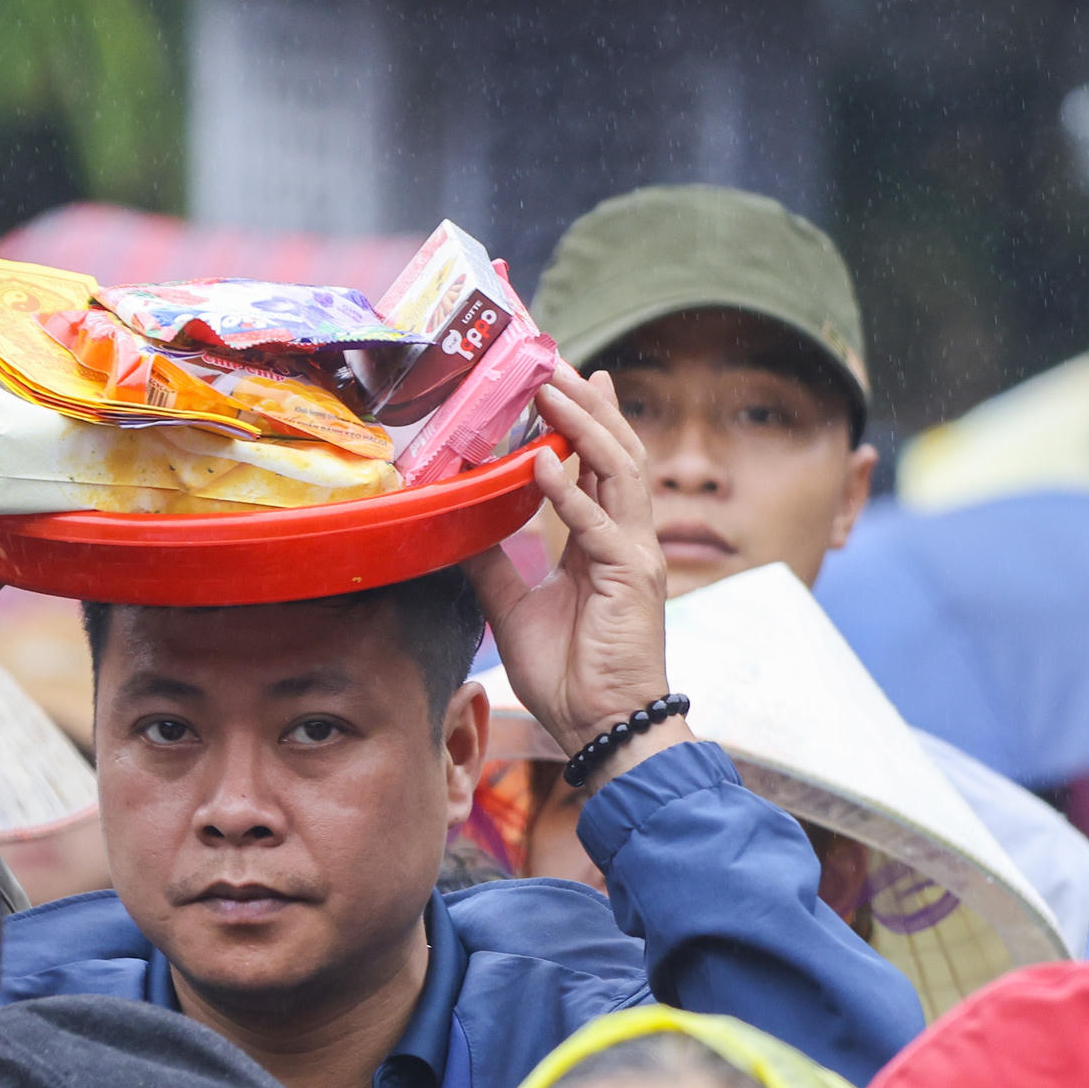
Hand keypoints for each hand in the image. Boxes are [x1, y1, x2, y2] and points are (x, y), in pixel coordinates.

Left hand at [465, 368, 678, 782]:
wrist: (601, 727)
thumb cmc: (569, 674)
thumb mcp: (514, 607)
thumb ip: (492, 562)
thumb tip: (454, 524)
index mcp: (603, 543)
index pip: (600, 465)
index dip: (586, 420)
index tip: (563, 378)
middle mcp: (626, 538)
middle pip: (615, 452)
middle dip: (588, 403)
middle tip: (556, 361)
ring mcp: (634, 554)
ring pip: (617, 470)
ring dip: (583, 426)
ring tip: (552, 388)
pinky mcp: (632, 577)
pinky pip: (599, 524)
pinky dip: (571, 491)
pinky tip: (543, 462)